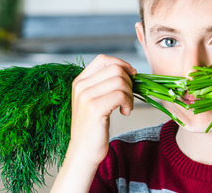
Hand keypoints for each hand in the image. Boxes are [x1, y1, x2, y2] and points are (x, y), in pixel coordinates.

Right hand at [52, 55, 135, 191]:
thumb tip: (131, 71)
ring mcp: (86, 97)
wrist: (84, 152)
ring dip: (130, 94)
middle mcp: (81, 86)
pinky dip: (129, 103)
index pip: (103, 60)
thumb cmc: (94, 127)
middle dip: (129, 81)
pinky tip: (125, 113)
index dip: (122, 64)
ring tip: (125, 107)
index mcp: (80, 81)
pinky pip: (121, 95)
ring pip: (120, 81)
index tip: (131, 76)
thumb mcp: (95, 100)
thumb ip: (106, 83)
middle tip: (128, 97)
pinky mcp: (94, 108)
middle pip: (115, 69)